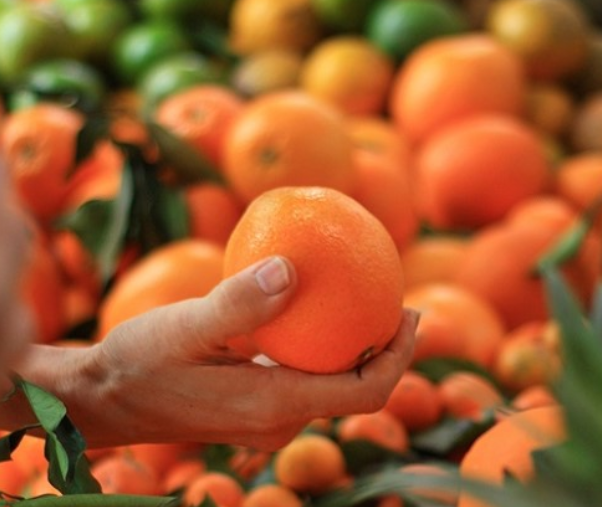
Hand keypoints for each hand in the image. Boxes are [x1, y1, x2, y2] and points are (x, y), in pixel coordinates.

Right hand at [40, 256, 416, 449]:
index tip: (413, 314)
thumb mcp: (183, 327)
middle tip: (401, 302)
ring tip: (369, 301)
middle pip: (358, 392)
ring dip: (358, 350)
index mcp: (273, 406)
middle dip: (388, 352)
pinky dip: (325, 351)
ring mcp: (267, 420)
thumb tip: (292, 267)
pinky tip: (314, 313)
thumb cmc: (137, 363)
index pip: (364, 393)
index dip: (399, 358)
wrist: (103, 401)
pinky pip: (307, 380)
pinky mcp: (255, 409)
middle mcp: (279, 421)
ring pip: (334, 387)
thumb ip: (238, 302)